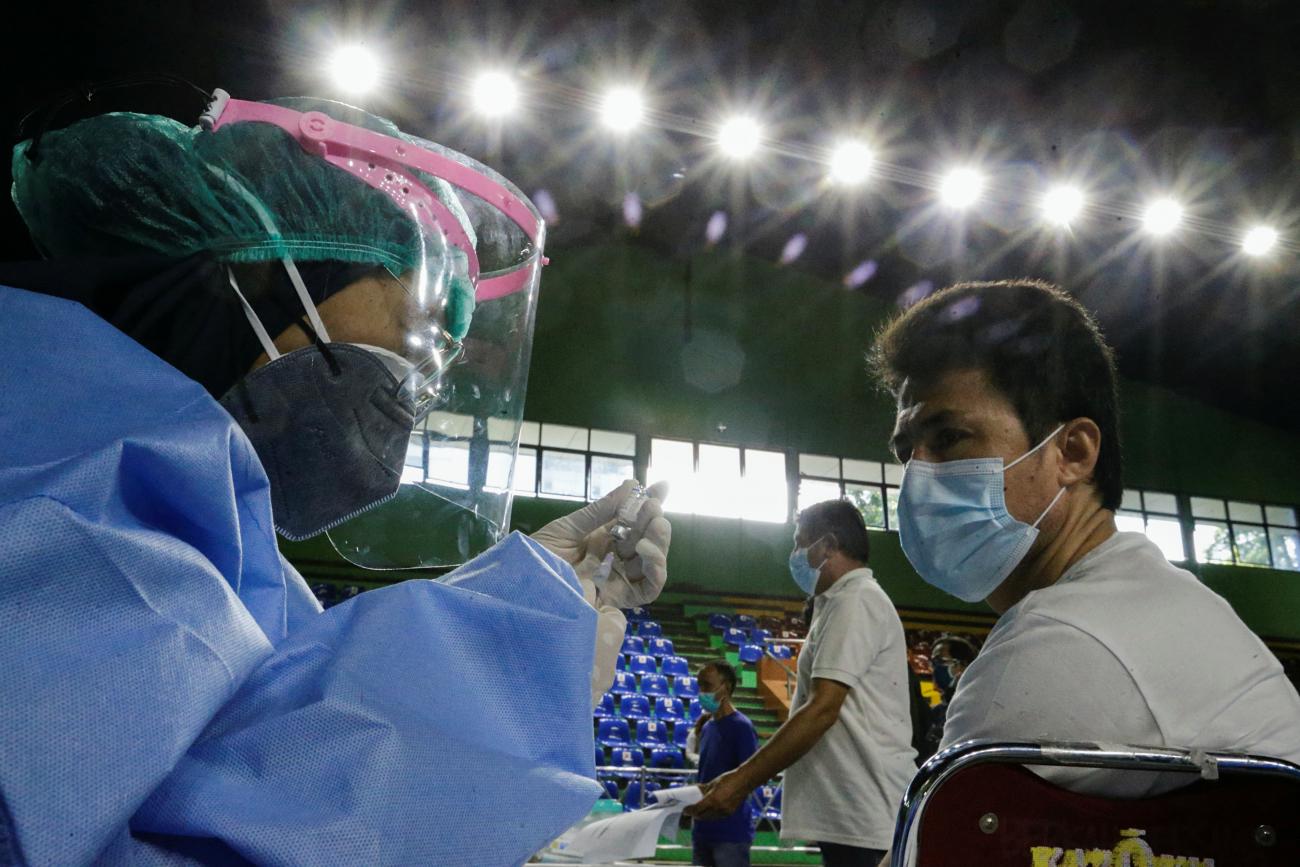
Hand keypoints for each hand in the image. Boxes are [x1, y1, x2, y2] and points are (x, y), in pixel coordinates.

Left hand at [531, 479, 671, 608]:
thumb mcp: (569, 527)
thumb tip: (631, 484)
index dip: (650, 503)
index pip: (635, 520)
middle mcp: (616, 559)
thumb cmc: (539, 556)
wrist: (522, 585)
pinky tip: (644, 550)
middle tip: (652, 506)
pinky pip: (649, 589)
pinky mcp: (619, 598)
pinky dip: (656, 569)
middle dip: (655, 520)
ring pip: (654, 563)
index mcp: (604, 539)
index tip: (661, 485)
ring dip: (660, 542)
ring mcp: (619, 579)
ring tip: (655, 525)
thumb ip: (601, 510)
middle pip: (649, 540)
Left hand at [685, 769, 750, 820]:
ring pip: (709, 818)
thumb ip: (703, 789)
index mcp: (713, 799)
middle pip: (702, 816)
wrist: (744, 781)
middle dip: (695, 814)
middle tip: (690, 811)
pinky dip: (711, 815)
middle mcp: (718, 808)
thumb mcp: (713, 783)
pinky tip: (709, 810)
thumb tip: (695, 791)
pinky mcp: (729, 813)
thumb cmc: (729, 779)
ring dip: (703, 815)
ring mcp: (724, 812)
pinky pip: (717, 817)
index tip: (685, 810)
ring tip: (699, 811)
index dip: (690, 811)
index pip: (697, 809)